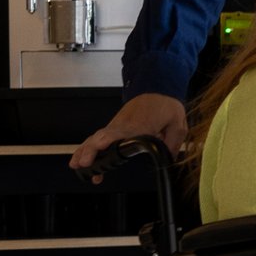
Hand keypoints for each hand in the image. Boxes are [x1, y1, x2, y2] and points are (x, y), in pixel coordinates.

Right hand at [71, 93, 188, 178]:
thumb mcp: (178, 124)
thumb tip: (168, 159)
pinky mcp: (114, 128)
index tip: (101, 145)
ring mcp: (116, 126)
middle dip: (91, 150)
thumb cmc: (165, 105)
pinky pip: (97, 139)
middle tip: (85, 163)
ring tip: (78, 166)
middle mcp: (123, 125)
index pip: (121, 131)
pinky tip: (82, 160)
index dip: (109, 138)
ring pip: (96, 138)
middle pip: (102, 136)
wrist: (158, 89)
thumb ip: (173, 143)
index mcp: (140, 124)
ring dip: (85, 151)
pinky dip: (87, 149)